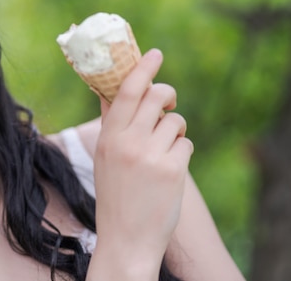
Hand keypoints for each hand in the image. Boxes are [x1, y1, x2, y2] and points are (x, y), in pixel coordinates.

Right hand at [90, 49, 193, 278]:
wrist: (126, 237)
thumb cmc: (115, 193)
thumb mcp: (104, 156)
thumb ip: (112, 123)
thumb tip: (115, 91)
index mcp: (107, 136)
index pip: (126, 90)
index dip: (143, 68)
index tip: (155, 53)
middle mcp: (127, 142)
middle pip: (157, 96)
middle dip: (168, 95)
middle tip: (169, 103)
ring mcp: (150, 155)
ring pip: (175, 121)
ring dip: (174, 132)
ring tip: (162, 153)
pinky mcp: (173, 170)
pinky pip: (186, 144)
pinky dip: (181, 153)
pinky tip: (169, 171)